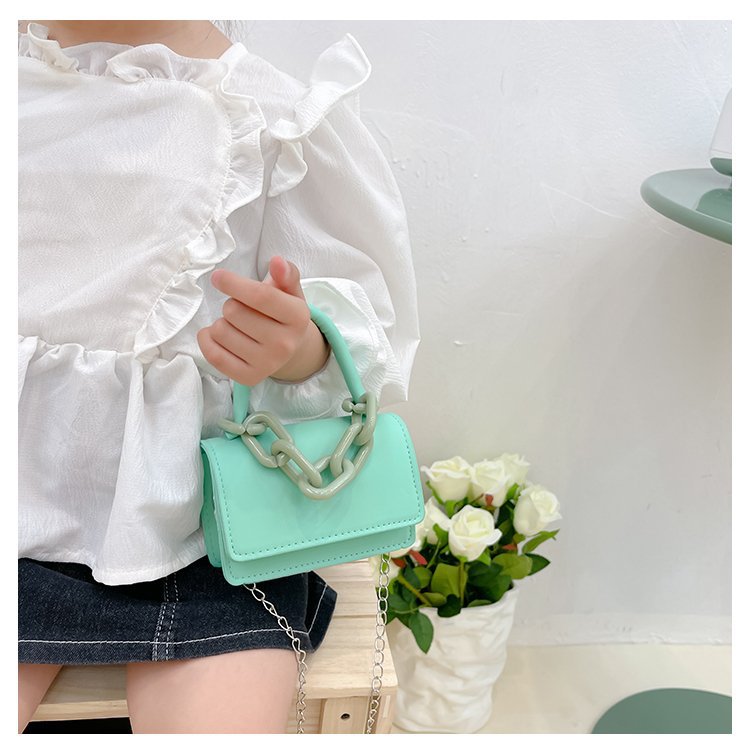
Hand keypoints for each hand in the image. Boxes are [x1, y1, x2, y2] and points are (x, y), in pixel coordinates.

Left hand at [197, 256, 311, 386]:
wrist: (289, 350)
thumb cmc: (282, 313)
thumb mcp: (290, 291)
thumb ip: (285, 273)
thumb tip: (277, 262)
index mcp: (298, 317)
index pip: (260, 297)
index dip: (234, 283)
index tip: (218, 277)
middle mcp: (285, 344)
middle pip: (234, 312)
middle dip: (231, 304)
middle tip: (242, 310)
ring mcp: (267, 364)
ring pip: (220, 331)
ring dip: (221, 322)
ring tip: (235, 325)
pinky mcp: (249, 378)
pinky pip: (213, 355)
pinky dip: (207, 340)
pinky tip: (216, 335)